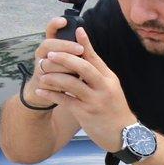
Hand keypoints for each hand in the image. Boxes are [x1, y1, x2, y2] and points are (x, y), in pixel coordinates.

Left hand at [34, 26, 135, 151]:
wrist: (123, 135)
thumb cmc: (113, 107)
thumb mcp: (109, 86)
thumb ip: (97, 70)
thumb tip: (84, 48)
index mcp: (108, 78)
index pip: (95, 58)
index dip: (84, 43)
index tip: (75, 29)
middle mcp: (103, 87)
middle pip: (83, 67)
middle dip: (65, 58)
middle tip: (49, 53)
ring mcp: (95, 101)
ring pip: (71, 83)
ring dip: (53, 77)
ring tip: (41, 74)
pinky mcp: (85, 113)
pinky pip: (65, 100)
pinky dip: (51, 94)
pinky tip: (40, 90)